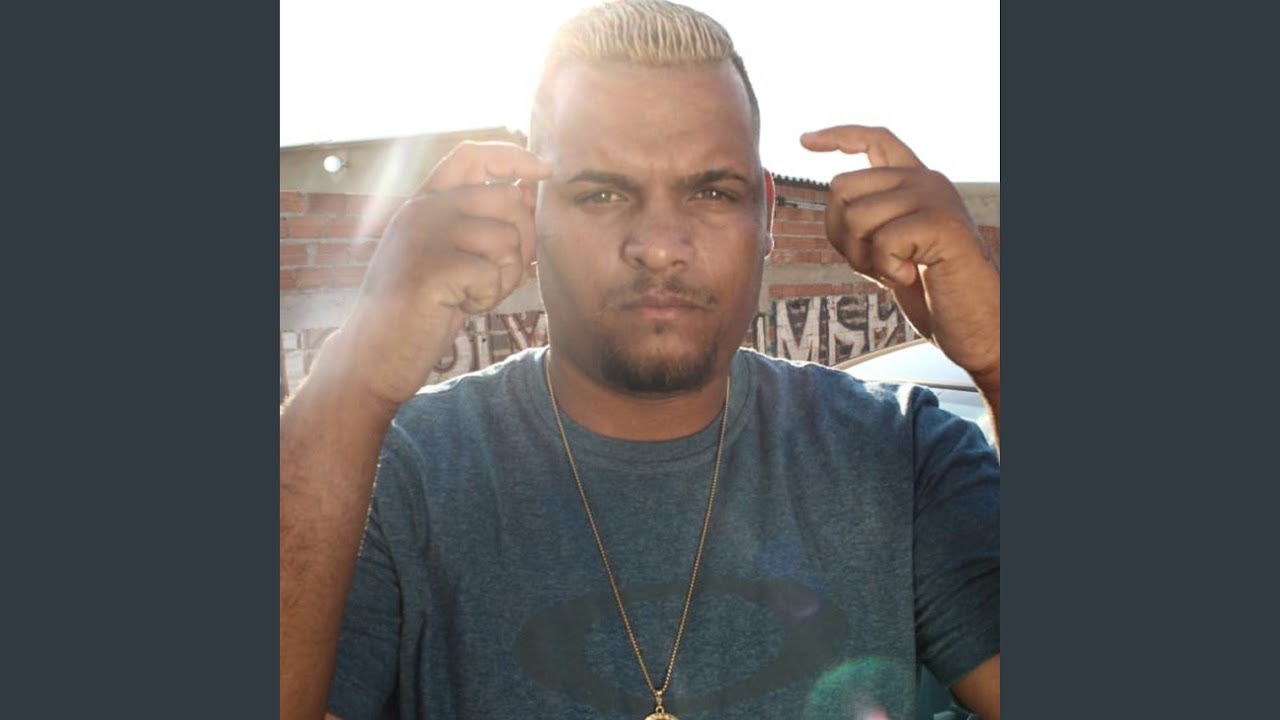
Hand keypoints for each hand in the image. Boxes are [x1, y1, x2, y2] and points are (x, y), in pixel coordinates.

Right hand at [325, 141, 550, 406]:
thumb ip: (479, 223)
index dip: (514, 157)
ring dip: (502, 278)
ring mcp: (425, 235)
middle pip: (507, 199)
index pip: (473, 155)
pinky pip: (493, 275)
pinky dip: (487, 299)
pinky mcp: (432, 268)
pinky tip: (459, 307)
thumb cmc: (418, 309)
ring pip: (506, 239)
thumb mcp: (447, 255)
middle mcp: (422, 209)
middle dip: (522, 241)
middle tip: (497, 277)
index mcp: (424, 201)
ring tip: (469, 295)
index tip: (544, 170)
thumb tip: (526, 190)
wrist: (374, 353)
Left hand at [800, 125, 999, 383]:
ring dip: (864, 257)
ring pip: (855, 216)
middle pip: (842, 186)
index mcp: (914, 182)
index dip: (838, 136)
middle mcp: (925, 180)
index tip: (805, 140)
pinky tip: (912, 276)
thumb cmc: (931, 292)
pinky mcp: (940, 221)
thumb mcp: (887, 249)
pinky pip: (881, 242)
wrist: (978, 324)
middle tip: (875, 263)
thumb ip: (865, 219)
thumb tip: (834, 199)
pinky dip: (887, 271)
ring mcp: (934, 197)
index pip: (875, 139)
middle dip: (842, 235)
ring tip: (898, 271)